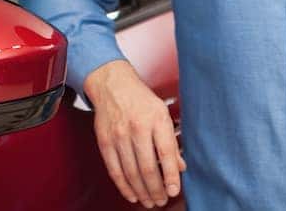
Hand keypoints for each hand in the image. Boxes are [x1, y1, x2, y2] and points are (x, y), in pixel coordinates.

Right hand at [84, 60, 185, 207]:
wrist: (113, 85)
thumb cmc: (140, 99)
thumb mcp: (162, 113)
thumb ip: (171, 140)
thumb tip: (180, 166)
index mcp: (156, 119)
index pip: (166, 153)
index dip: (171, 176)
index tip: (174, 190)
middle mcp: (137, 128)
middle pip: (148, 168)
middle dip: (156, 189)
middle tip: (162, 200)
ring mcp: (119, 136)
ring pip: (131, 172)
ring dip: (142, 192)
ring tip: (150, 201)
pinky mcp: (105, 142)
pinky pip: (114, 170)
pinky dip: (124, 186)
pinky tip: (132, 194)